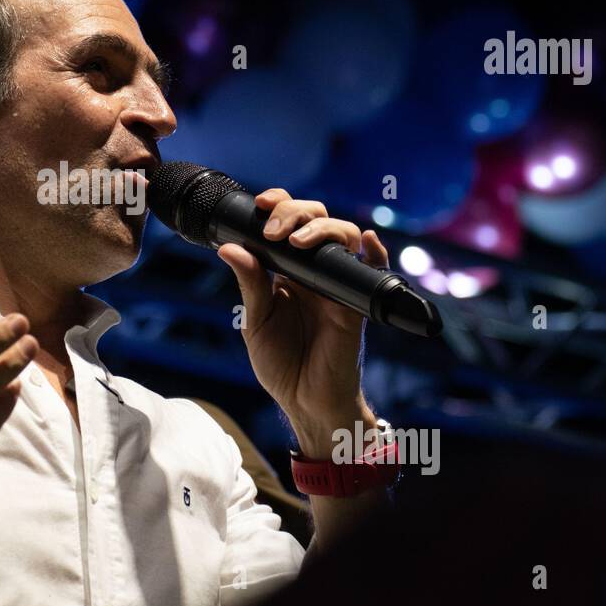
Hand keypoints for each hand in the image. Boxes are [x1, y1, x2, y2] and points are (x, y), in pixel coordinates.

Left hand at [217, 189, 389, 455]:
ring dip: (321, 228)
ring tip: (295, 241)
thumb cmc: (281, 364)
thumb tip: (229, 248)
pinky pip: (374, 270)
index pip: (287, 222)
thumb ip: (250, 284)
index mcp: (287, 270)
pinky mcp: (356, 302)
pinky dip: (376, 252)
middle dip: (294, 211)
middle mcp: (314, 270)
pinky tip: (367, 242)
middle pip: (316, 218)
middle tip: (273, 230)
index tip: (260, 203)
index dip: (278, 204)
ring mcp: (337, 283)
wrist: (306, 402)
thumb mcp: (256, 321)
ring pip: (343, 235)